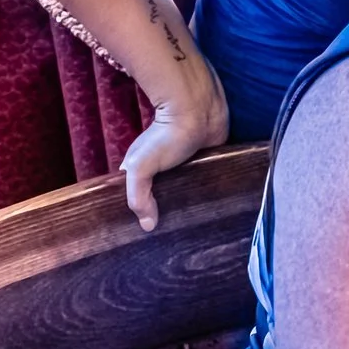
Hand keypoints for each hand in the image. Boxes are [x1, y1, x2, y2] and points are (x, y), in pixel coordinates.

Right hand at [123, 74, 230, 231]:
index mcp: (143, 170)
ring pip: (186, 193)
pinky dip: (208, 195)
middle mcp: (164, 170)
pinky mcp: (207, 164)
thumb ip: (137, 196)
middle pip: (163, 198)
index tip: (150, 235)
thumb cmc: (166, 136)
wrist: (199, 110)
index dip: (143, 215)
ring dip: (190, 206)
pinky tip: (211, 211)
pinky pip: (206, 185)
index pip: (139, 198)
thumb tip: (147, 226)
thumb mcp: (140, 166)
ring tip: (196, 228)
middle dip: (168, 214)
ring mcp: (187, 168)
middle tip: (177, 237)